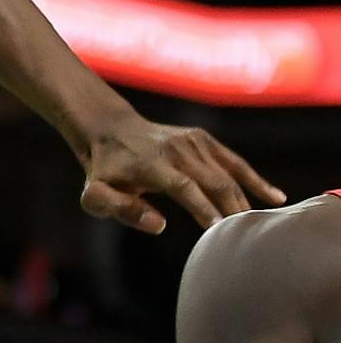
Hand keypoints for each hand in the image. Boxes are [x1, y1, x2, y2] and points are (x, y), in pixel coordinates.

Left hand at [78, 114, 285, 233]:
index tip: (222, 233)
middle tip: (248, 242)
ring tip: (261, 229)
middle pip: (214, 183)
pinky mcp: (203, 140)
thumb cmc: (104, 171)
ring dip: (245, 202)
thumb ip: (122, 210)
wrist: (109, 129)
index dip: (205, 209)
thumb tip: (159, 225)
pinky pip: (234, 162)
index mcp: (150, 163)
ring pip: (228, 175)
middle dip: (232, 212)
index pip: (184, 187)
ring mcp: (191, 141)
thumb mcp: (96, 195)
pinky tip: (276, 198)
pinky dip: (255, 179)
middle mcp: (175, 149)